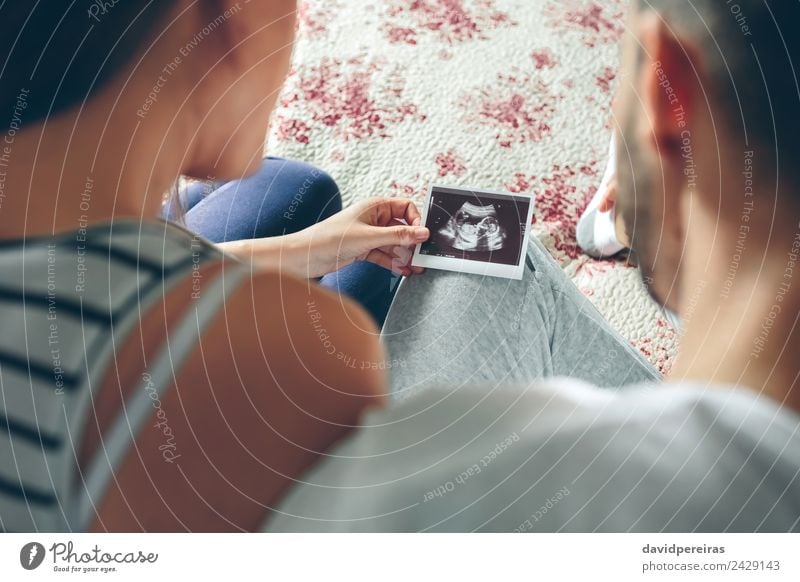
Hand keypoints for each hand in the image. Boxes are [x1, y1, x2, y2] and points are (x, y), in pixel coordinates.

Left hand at [292, 197, 429, 277]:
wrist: (305, 256)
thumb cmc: (331, 238)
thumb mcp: (369, 237)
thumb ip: (398, 235)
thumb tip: (423, 233)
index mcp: (375, 206)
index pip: (405, 208)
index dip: (416, 220)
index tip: (423, 236)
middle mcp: (374, 219)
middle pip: (402, 228)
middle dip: (413, 242)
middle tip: (423, 257)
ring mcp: (369, 235)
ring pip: (394, 244)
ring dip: (405, 256)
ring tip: (417, 268)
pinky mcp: (364, 250)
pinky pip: (385, 255)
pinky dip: (394, 263)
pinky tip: (404, 271)